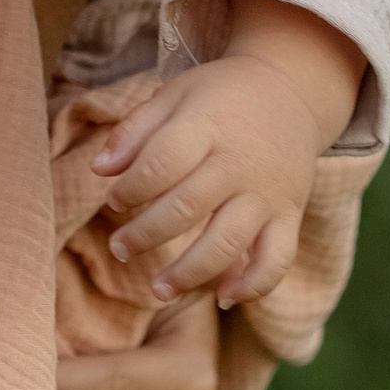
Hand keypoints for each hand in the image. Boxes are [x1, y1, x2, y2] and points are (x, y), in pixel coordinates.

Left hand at [87, 52, 323, 306]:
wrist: (291, 92)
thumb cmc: (219, 97)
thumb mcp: (175, 95)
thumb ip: (134, 129)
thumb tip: (98, 170)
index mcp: (206, 126)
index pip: (162, 164)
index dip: (131, 189)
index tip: (114, 202)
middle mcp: (239, 164)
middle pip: (187, 207)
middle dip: (146, 235)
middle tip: (119, 249)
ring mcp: (267, 194)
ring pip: (228, 242)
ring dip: (189, 272)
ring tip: (158, 289)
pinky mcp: (290, 216)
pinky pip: (277, 259)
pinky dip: (254, 285)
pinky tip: (223, 297)